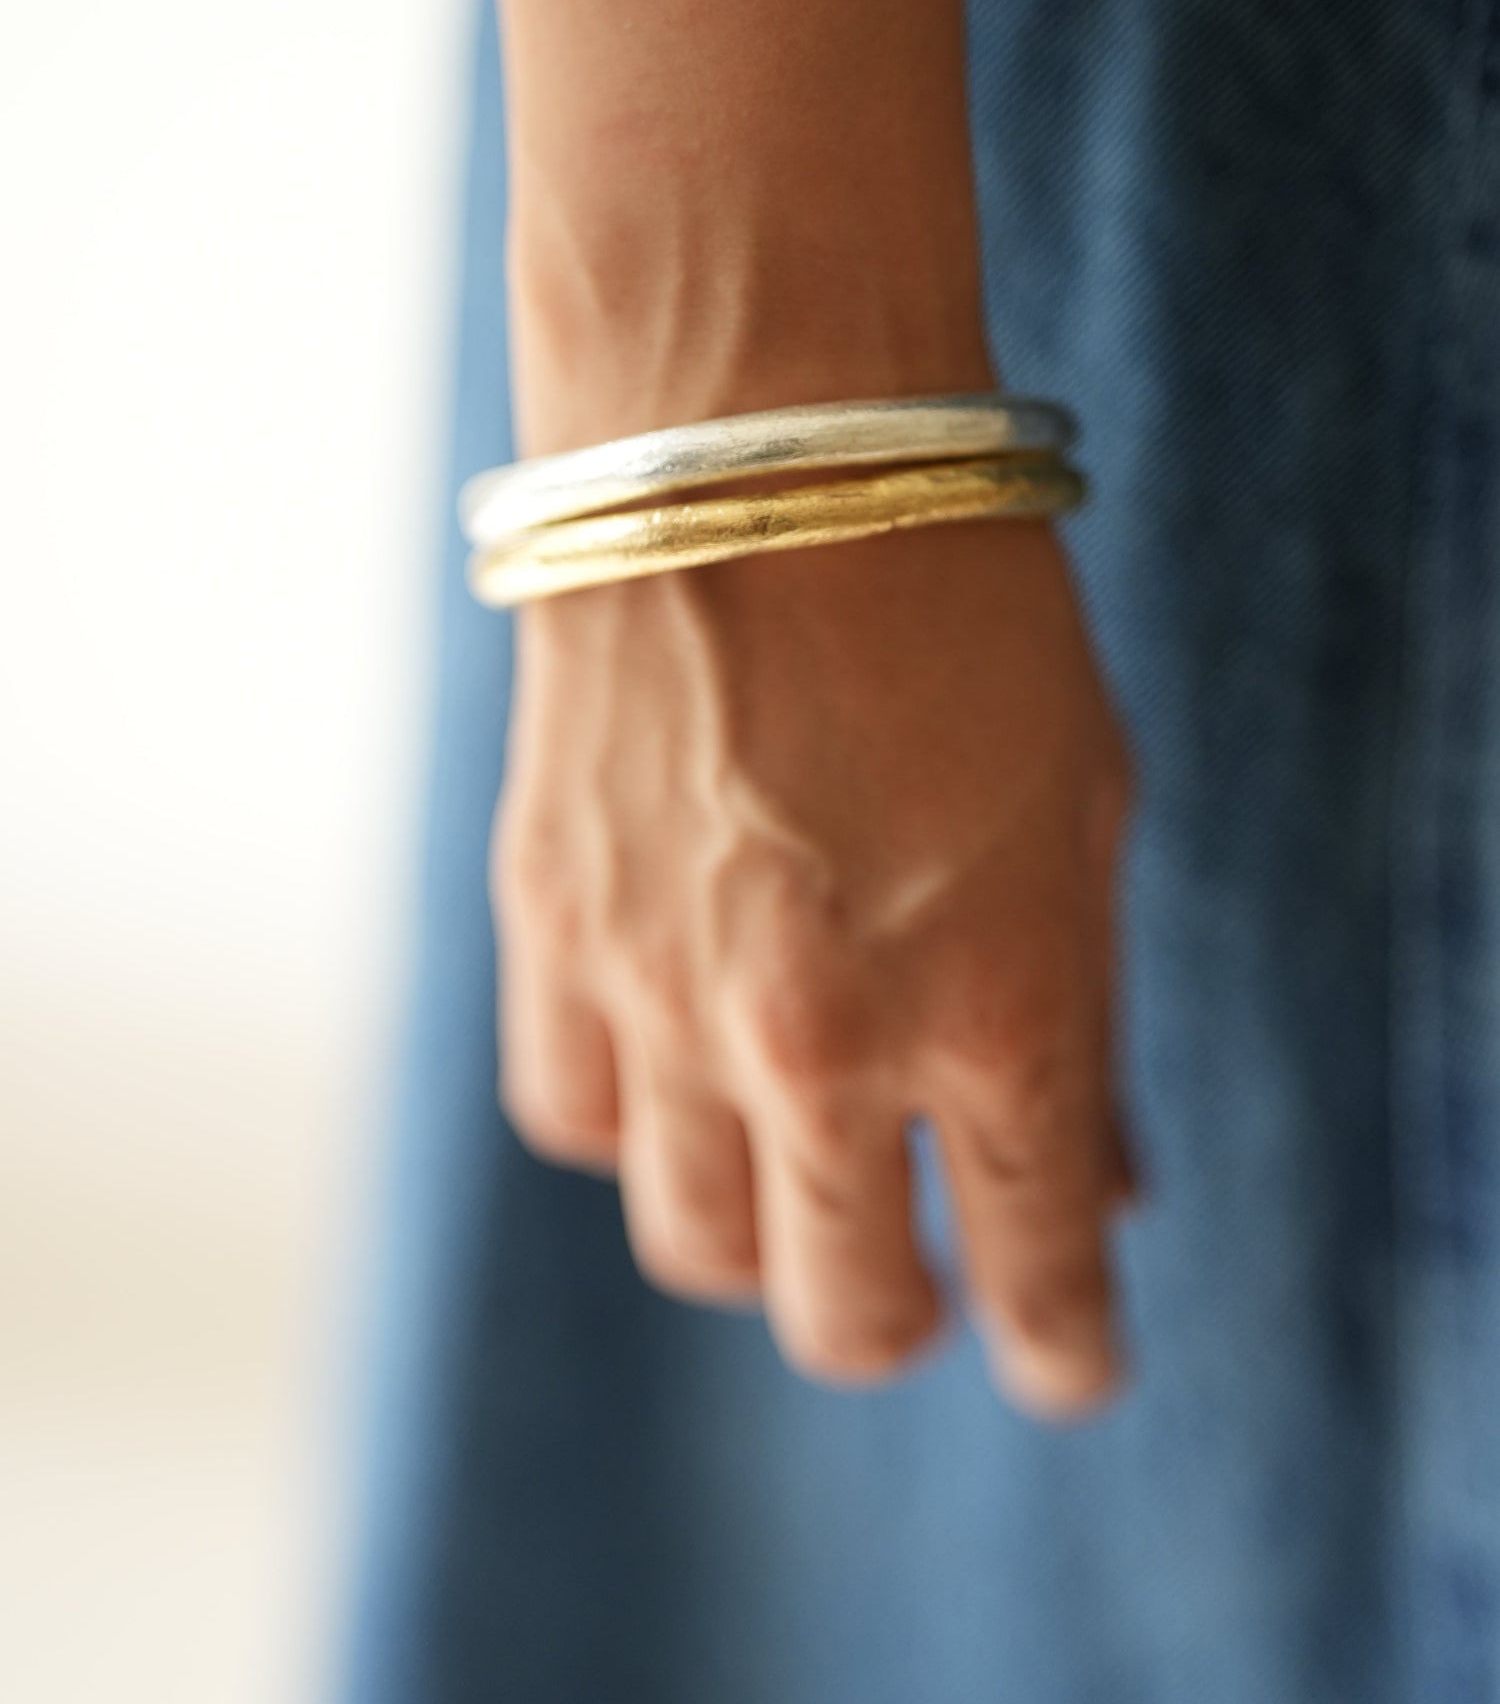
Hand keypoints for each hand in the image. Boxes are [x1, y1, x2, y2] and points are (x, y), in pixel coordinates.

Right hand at [493, 502, 1135, 1417]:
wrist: (754, 443)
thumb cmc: (962, 603)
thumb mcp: (1086, 812)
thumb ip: (1083, 1014)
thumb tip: (1093, 1177)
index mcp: (997, 1010)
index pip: (1040, 1271)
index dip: (1066, 1344)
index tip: (1068, 1356)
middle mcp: (818, 1040)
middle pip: (844, 1311)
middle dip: (904, 1314)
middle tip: (927, 1264)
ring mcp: (664, 994)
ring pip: (694, 1244)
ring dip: (762, 1233)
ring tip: (796, 1154)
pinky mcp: (547, 928)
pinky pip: (574, 1116)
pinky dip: (637, 1120)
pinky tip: (679, 1052)